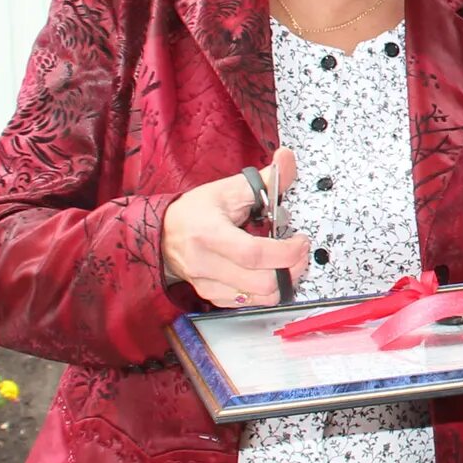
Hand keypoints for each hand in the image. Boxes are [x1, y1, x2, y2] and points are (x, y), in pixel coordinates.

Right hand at [160, 149, 310, 306]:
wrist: (163, 233)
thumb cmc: (195, 212)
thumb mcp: (228, 189)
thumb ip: (264, 179)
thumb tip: (287, 158)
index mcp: (209, 234)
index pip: (253, 254)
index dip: (286, 251)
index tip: (300, 241)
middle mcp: (205, 264)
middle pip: (261, 282)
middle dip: (291, 268)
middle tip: (298, 252)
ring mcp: (207, 284)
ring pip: (259, 298)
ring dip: (283, 282)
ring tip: (286, 262)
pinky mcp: (212, 296)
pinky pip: (249, 303)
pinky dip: (266, 291)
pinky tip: (267, 273)